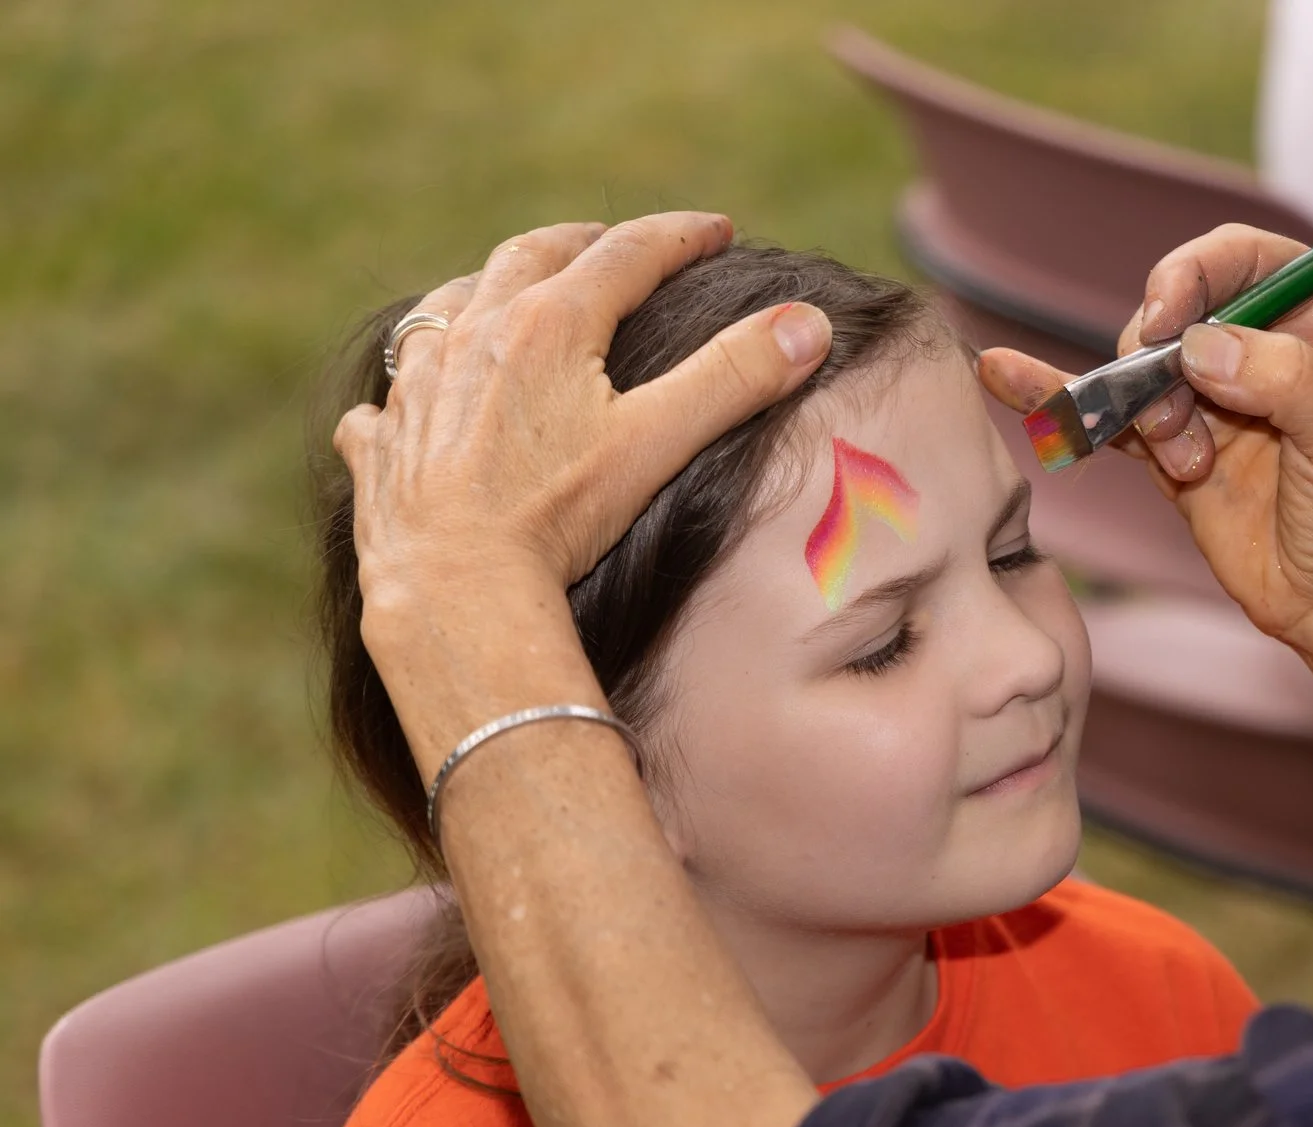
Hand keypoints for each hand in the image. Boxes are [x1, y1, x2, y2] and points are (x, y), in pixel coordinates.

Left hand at [335, 212, 832, 639]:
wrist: (453, 588)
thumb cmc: (557, 515)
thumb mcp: (659, 441)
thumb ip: (736, 377)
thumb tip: (810, 323)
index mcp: (549, 325)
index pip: (627, 255)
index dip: (680, 237)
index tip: (718, 230)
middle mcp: (474, 335)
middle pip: (527, 259)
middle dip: (579, 244)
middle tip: (611, 244)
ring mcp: (417, 388)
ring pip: (445, 309)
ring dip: (481, 292)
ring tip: (502, 295)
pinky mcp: (380, 447)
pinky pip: (385, 402)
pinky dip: (405, 391)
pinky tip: (407, 405)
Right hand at [978, 224, 1312, 676]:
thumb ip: (1286, 378)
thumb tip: (1200, 347)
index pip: (1242, 257)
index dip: (1194, 275)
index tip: (1166, 319)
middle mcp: (1265, 340)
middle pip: (1176, 306)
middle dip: (1163, 362)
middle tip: (1182, 428)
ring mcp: (1212, 393)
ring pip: (1138, 363)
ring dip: (1142, 409)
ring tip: (1187, 464)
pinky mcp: (1171, 443)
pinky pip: (1104, 408)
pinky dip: (1057, 396)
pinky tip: (1002, 373)